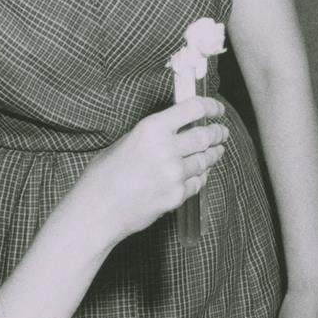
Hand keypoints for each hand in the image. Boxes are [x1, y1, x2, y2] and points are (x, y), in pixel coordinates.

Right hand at [75, 97, 228, 242]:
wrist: (96, 211)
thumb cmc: (104, 176)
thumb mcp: (126, 142)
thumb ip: (154, 135)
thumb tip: (177, 128)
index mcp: (151, 129)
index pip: (193, 108)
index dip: (210, 107)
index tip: (217, 109)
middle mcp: (166, 149)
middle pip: (205, 135)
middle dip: (218, 132)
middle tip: (221, 132)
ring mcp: (173, 174)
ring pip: (205, 160)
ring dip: (213, 154)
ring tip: (215, 151)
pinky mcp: (176, 196)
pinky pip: (197, 182)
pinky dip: (200, 177)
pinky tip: (198, 174)